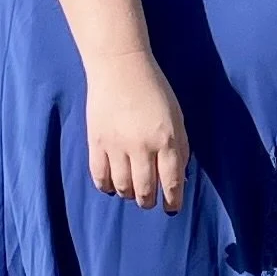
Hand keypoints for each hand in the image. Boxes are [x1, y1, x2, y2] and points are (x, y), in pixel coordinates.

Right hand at [85, 50, 189, 212]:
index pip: (172, 181)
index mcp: (167, 138)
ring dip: (129, 194)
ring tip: (133, 190)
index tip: (172, 208)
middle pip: (145, 190)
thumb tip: (178, 177)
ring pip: (123, 188)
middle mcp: (143, 146)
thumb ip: (179, 146)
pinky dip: (107, 187)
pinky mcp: (97, 144)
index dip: (173, 200)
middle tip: (150, 200)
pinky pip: (100, 178)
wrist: (120, 67)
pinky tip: (112, 185)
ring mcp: (117, 146)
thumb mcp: (176, 115)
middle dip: (149, 201)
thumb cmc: (154, 89)